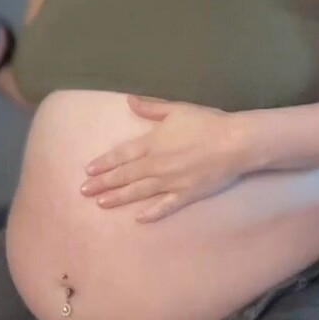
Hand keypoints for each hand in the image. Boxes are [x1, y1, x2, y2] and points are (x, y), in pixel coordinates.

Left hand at [80, 95, 243, 222]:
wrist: (235, 142)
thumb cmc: (207, 122)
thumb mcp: (177, 109)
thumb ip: (151, 107)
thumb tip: (129, 100)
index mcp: (153, 143)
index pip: (122, 155)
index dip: (104, 163)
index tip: (88, 170)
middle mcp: (157, 164)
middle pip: (125, 175)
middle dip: (103, 183)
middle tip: (83, 191)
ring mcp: (171, 181)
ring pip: (139, 191)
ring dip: (119, 197)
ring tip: (101, 203)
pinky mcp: (187, 194)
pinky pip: (165, 206)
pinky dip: (152, 213)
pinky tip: (138, 219)